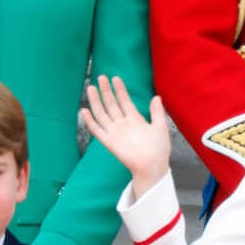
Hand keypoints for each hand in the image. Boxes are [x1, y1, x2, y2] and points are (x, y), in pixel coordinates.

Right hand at [80, 75, 169, 197]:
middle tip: (101, 77)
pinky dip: (90, 121)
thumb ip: (157, 112)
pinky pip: (97, 130)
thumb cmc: (159, 149)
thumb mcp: (161, 127)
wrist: (153, 166)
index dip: (120, 90)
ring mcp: (115, 132)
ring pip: (102, 113)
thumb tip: (156, 97)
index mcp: (135, 119)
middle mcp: (123, 124)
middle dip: (106, 91)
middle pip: (111, 104)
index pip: (124, 101)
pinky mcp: (109, 142)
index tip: (115, 78)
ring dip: (96, 101)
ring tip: (91, 88)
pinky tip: (84, 111)